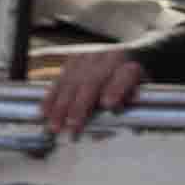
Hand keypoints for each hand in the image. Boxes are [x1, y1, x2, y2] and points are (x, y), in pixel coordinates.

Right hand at [34, 47, 149, 143]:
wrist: (130, 57)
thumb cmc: (134, 81)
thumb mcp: (140, 92)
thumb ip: (129, 102)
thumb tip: (113, 111)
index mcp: (131, 65)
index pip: (125, 75)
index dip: (116, 89)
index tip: (109, 104)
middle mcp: (109, 57)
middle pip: (92, 81)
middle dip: (80, 106)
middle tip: (73, 127)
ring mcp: (89, 57)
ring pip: (72, 80)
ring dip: (61, 105)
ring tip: (55, 125)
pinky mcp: (74, 60)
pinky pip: (60, 79)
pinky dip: (51, 97)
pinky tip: (45, 111)